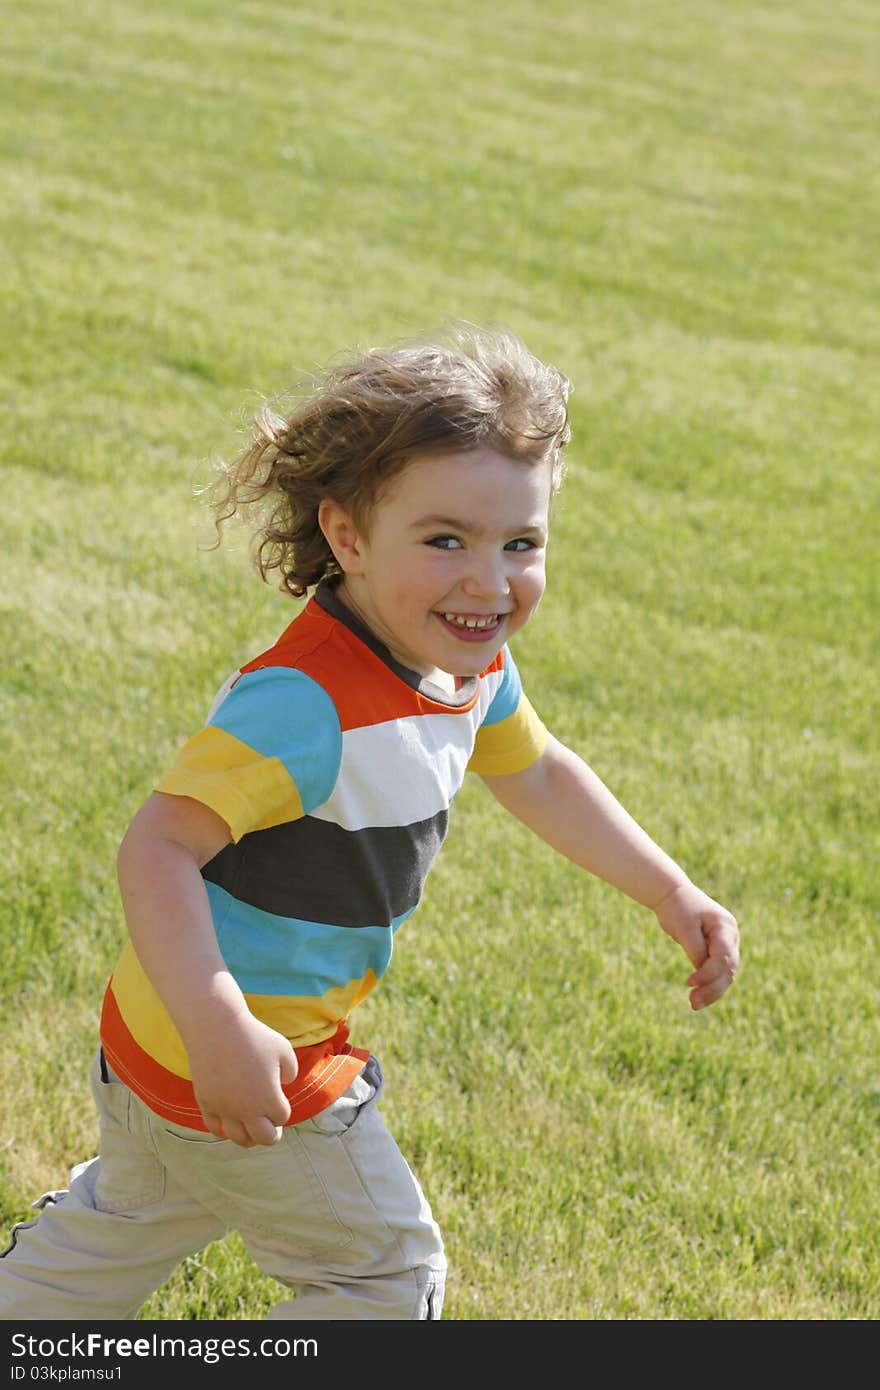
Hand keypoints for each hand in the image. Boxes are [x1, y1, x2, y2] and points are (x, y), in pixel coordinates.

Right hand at [187, 1013, 298, 1146]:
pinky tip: (228, 1123)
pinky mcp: (206, 1104)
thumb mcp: (283, 1050)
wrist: (217, 1029)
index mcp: (269, 1098)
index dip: (282, 1110)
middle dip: (270, 1135)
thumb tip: (283, 1084)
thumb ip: (290, 1071)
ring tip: (251, 1128)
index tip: (279, 1099)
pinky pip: (214, 1129)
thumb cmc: (254, 1037)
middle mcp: (247, 1110)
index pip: (281, 1118)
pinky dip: (223, 1131)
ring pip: (239, 1139)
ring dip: (248, 1137)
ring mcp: (225, 1109)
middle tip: (271, 1127)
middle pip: (264, 1138)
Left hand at [653, 881, 738, 1010]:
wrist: (675, 895)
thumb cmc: (678, 908)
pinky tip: (698, 999)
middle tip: (692, 1002)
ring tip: (693, 1004)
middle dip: (711, 988)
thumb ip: (694, 948)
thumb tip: (701, 970)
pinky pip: (719, 973)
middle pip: (728, 969)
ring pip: (726, 975)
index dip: (708, 973)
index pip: (723, 956)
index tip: (689, 982)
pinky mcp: (719, 952)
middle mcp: (731, 937)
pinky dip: (710, 986)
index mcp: (725, 926)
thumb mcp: (684, 926)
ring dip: (711, 992)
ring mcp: (727, 944)